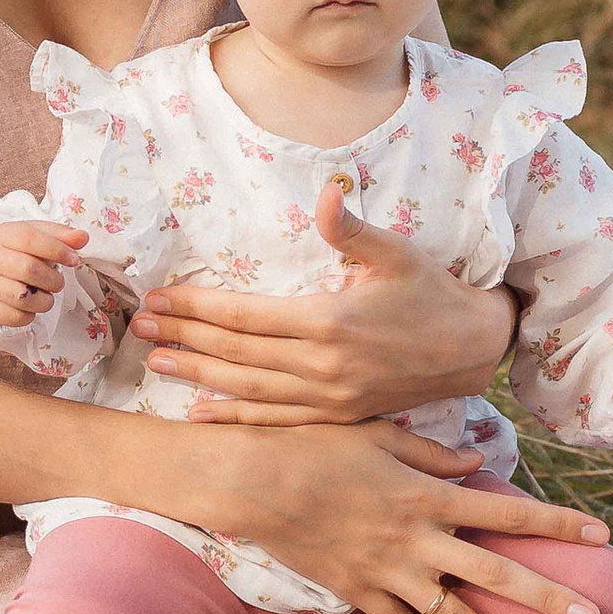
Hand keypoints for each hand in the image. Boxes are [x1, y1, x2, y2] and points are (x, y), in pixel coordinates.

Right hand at [0, 217, 87, 327]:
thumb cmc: (19, 252)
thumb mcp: (39, 236)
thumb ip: (62, 236)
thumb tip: (82, 238)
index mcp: (4, 235)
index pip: (30, 238)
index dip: (57, 249)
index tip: (74, 259)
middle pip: (28, 269)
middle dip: (53, 279)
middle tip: (58, 282)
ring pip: (24, 298)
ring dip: (45, 300)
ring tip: (45, 294)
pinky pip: (17, 317)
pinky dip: (31, 314)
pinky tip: (30, 305)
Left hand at [131, 180, 514, 423]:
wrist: (474, 350)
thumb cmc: (432, 292)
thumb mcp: (396, 252)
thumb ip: (351, 228)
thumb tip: (325, 192)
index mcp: (330, 322)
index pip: (245, 315)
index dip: (197, 306)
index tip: (159, 296)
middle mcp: (324, 366)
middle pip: (236, 353)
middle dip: (184, 337)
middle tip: (138, 326)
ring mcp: (330, 398)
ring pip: (249, 389)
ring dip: (199, 375)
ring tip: (157, 361)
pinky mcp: (338, 417)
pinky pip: (277, 421)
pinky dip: (237, 418)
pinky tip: (201, 413)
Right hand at [168, 415, 612, 613]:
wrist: (252, 479)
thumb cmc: (316, 444)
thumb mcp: (380, 433)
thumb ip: (433, 452)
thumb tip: (474, 463)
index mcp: (429, 494)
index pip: (509, 510)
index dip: (558, 522)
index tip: (602, 534)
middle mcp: (417, 538)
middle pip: (496, 573)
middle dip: (548, 599)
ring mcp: (387, 571)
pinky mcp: (356, 590)